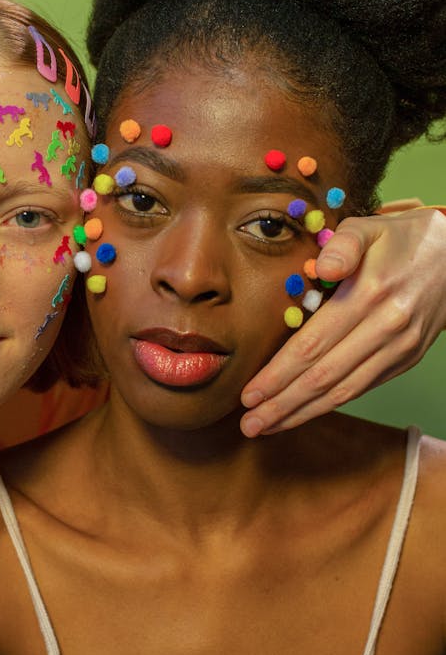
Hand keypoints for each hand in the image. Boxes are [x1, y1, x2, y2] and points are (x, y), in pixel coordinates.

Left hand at [240, 206, 445, 435]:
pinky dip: (330, 404)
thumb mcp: (369, 228)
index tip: (249, 393)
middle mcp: (386, 327)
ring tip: (267, 426)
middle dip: (283, 404)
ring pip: (345, 390)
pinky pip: (363, 387)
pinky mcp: (406, 359)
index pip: (314, 344)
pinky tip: (303, 412)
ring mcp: (400, 348)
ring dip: (303, 413)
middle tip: (249, 423)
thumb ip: (342, 246)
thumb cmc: (401, 240)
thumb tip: (322, 268)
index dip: (279, 373)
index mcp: (370, 295)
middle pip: (325, 376)